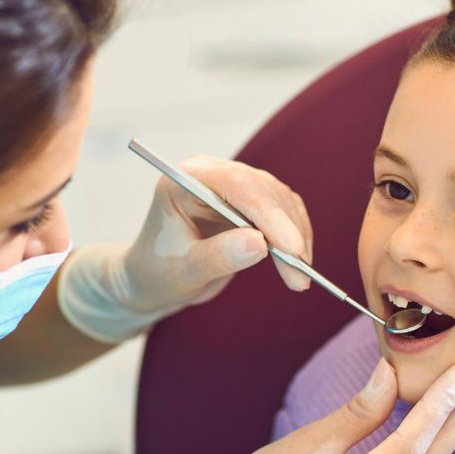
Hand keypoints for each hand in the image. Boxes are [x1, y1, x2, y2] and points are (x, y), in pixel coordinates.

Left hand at [57, 156, 312, 342]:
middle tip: (299, 277)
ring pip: (280, 200)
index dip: (269, 215)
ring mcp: (232, 184)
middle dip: (286, 233)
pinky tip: (298, 264)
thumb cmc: (158, 273)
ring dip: (296, 237)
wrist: (154, 279)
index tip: (291, 250)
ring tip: (298, 279)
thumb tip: (260, 244)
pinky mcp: (249, 201)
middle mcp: (210, 173)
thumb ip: (218, 256)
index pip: (236, 185)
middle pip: (263, 191)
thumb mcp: (183, 272)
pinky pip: (284, 211)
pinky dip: (295, 236)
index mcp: (184, 180)